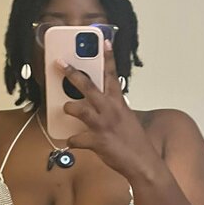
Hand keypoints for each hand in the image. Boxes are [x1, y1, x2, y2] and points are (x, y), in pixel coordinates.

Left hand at [58, 40, 158, 180]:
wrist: (143, 163)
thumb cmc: (134, 142)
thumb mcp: (126, 119)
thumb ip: (113, 109)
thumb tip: (100, 106)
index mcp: (119, 102)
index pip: (112, 75)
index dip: (107, 57)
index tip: (103, 41)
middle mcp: (110, 110)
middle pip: (88, 86)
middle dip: (72, 73)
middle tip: (60, 63)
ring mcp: (103, 125)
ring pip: (78, 109)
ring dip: (69, 108)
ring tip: (65, 109)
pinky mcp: (97, 141)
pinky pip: (75, 139)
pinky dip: (72, 141)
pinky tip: (72, 143)